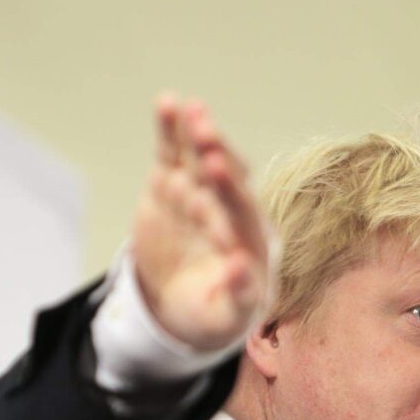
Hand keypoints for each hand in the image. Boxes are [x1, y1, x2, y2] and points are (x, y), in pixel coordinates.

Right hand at [131, 94, 270, 350]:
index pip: (242, 213)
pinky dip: (170, 129)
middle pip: (226, 179)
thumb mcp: (227, 316)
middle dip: (216, 158)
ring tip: (191, 111)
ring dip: (198, 135)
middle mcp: (231, 209)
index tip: (217, 173)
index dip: (229, 193)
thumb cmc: (215, 314)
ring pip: (202, 159)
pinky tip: (166, 102)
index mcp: (253, 239)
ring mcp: (201, 193)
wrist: (184, 306)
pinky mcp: (172, 184)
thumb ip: (239, 294)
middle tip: (206, 140)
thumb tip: (241, 268)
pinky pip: (174, 154)